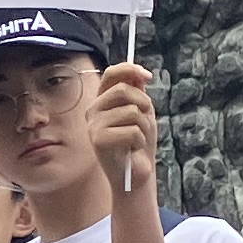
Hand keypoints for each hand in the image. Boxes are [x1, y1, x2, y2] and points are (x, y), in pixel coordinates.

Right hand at [93, 63, 159, 188]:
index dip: (130, 69)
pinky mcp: (98, 140)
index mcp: (102, 100)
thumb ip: (138, 93)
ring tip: (138, 138)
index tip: (148, 75)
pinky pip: (132, 130)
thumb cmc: (138, 143)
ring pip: (132, 111)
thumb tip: (139, 74)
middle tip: (146, 119)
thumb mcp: (143, 113)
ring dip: (144, 126)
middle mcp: (94, 110)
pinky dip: (140, 140)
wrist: (135, 173)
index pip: (111, 74)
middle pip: (124, 90)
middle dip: (144, 103)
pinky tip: (133, 149)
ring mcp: (94, 124)